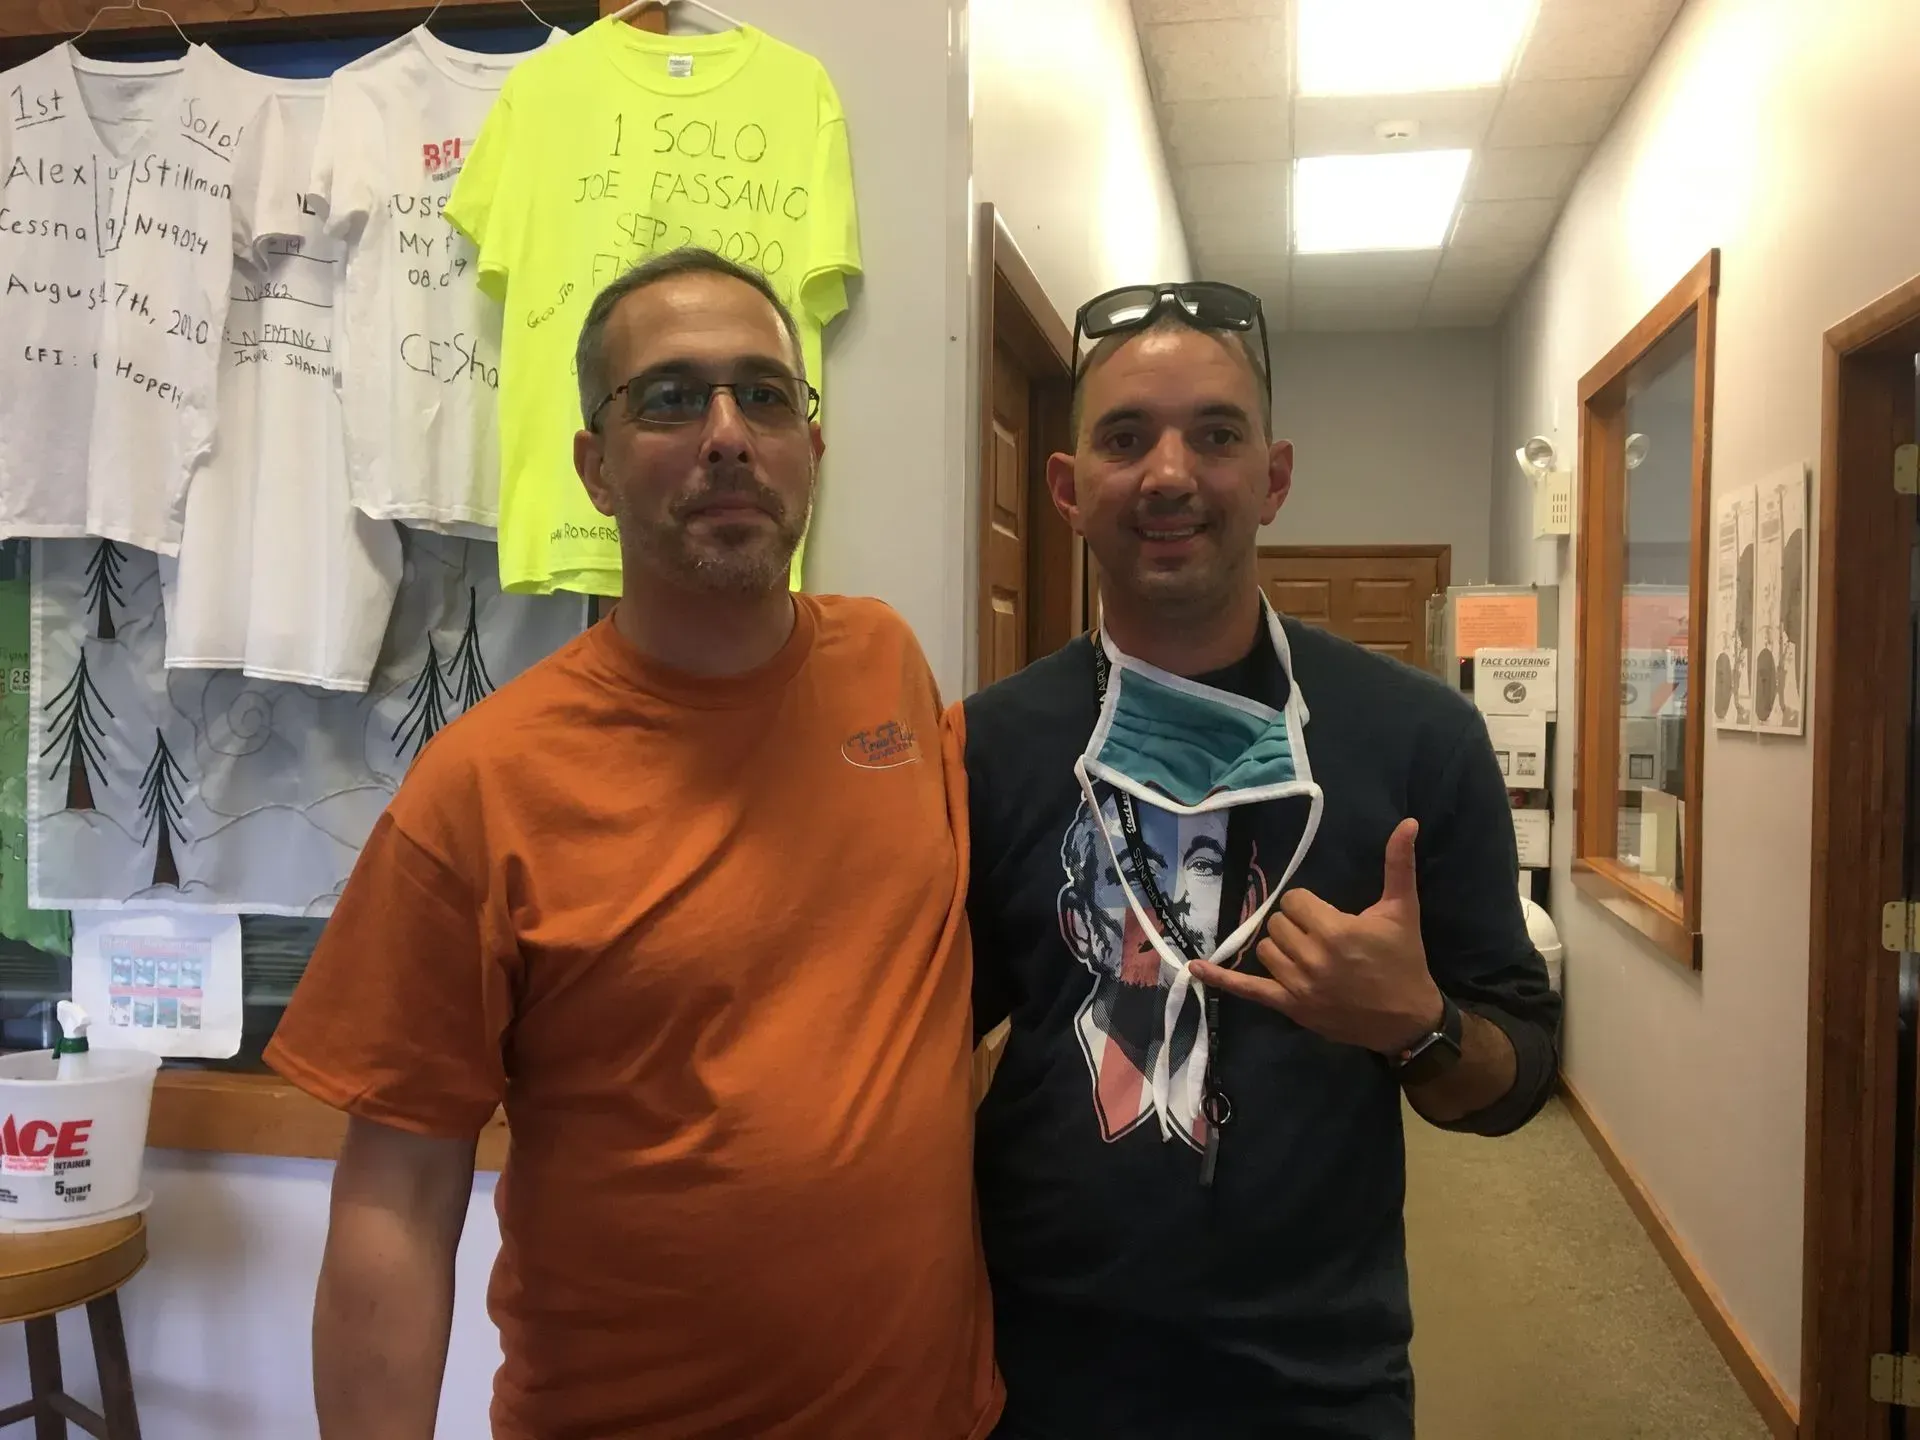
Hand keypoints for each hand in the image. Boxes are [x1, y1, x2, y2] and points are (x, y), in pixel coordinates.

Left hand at [1190, 817, 1443, 1055]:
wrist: (1407, 1019)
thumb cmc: (1404, 960)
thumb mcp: (1402, 910)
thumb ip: (1399, 865)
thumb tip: (1408, 822)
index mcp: (1335, 930)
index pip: (1294, 901)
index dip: (1309, 906)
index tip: (1329, 916)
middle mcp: (1312, 957)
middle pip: (1278, 924)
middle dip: (1297, 925)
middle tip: (1323, 936)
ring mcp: (1298, 985)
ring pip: (1266, 950)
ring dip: (1281, 948)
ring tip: (1309, 954)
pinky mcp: (1290, 1006)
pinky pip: (1249, 990)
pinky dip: (1221, 978)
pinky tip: (1196, 968)